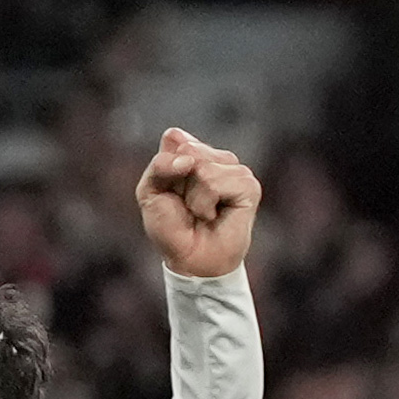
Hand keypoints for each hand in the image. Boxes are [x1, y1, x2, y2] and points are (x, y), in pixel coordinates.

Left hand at [134, 126, 261, 279]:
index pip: (174, 138)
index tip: (168, 191)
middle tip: (186, 204)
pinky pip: (216, 182)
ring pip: (203, 167)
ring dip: (193, 197)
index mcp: (194, 152)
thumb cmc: (170, 228)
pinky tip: (213, 216)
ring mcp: (236, 170)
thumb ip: (160, 166)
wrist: (189, 259)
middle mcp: (217, 157)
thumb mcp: (150, 193)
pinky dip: (204, 204)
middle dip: (178, 181)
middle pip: (188, 149)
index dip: (164, 168)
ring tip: (201, 213)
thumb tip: (187, 159)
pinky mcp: (249, 186)